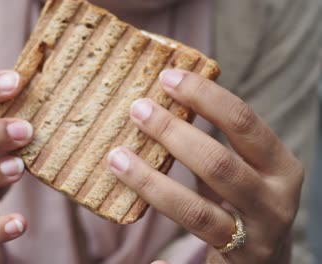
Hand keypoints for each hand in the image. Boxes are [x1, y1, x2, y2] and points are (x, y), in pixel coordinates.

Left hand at [108, 70, 303, 263]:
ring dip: (151, 183)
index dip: (205, 96)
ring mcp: (256, 238)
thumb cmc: (246, 202)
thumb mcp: (242, 168)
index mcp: (279, 166)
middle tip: (137, 110)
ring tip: (116, 158)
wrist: (269, 262)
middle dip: (173, 133)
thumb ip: (214, 144)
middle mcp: (274, 201)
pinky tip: (147, 259)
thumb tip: (162, 103)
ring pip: (197, 211)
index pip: (243, 121)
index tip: (167, 77)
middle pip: (218, 163)